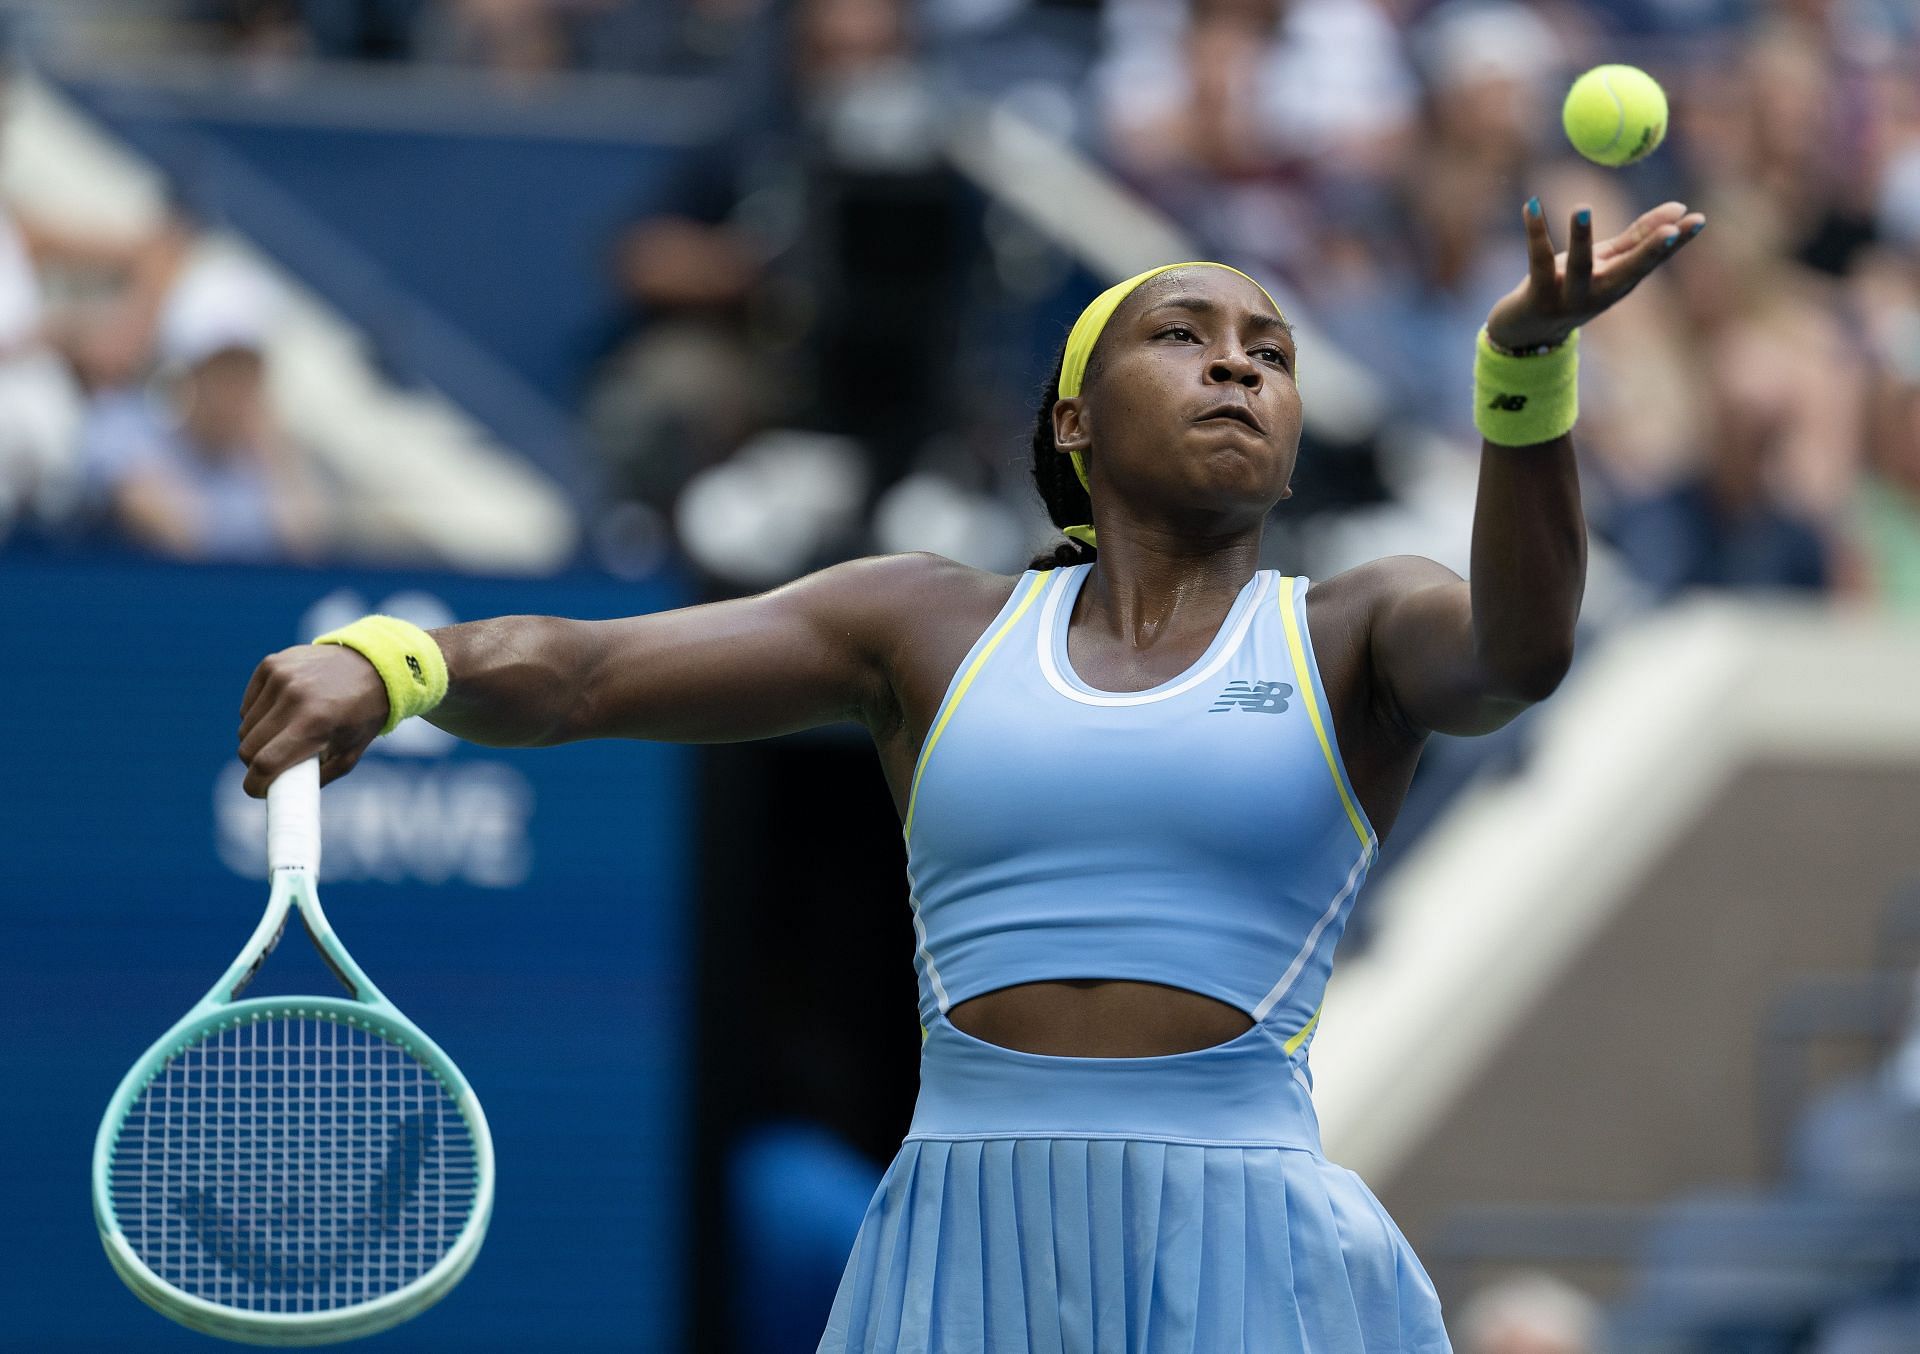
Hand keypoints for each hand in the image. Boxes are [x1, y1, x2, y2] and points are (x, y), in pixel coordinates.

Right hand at [237, 645, 389, 795]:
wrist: (372, 666)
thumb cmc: (362, 716)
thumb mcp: (350, 754)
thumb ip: (316, 778)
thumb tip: (283, 796)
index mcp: (315, 724)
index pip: (265, 763)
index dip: (255, 785)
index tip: (258, 790)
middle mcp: (294, 697)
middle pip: (248, 747)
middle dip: (257, 763)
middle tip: (275, 763)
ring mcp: (280, 677)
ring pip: (245, 726)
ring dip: (258, 738)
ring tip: (285, 734)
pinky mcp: (271, 664)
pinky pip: (248, 705)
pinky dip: (258, 715)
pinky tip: (282, 712)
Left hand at [1485, 198, 1705, 351]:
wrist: (1525, 333)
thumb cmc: (1570, 288)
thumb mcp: (1606, 263)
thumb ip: (1638, 237)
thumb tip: (1680, 207)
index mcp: (1620, 282)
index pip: (1653, 259)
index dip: (1677, 241)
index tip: (1699, 220)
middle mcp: (1599, 293)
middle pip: (1628, 271)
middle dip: (1651, 251)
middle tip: (1671, 228)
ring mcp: (1568, 298)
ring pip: (1578, 267)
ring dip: (1581, 237)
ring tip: (1583, 207)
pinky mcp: (1537, 297)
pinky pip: (1537, 261)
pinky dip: (1535, 231)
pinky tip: (1532, 204)